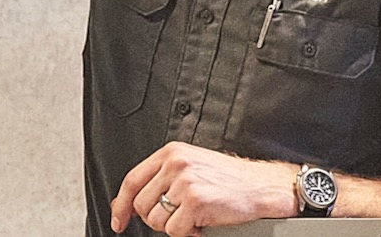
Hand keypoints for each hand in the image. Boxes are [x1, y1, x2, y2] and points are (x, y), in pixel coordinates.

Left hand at [110, 142, 295, 235]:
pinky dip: (189, 233)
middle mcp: (175, 163)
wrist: (261, 186)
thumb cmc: (230, 179)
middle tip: (177, 218)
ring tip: (194, 217)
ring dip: (174, 226)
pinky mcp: (195, 200)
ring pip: (156, 220)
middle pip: (142, 204)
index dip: (121, 204)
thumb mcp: (191, 166)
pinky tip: (203, 223)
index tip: (118, 220)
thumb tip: (133, 202)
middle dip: (156, 219)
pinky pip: (175, 230)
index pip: (132, 180)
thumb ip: (163, 177)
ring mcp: (184, 181)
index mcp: (171, 153)